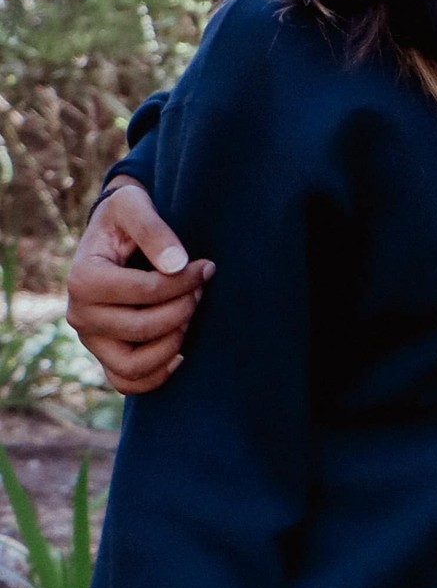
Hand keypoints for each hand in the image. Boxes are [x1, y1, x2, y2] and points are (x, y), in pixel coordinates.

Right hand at [67, 179, 211, 392]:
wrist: (115, 233)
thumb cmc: (125, 216)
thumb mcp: (134, 205)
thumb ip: (153, 229)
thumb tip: (177, 265)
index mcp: (82, 279)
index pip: (145, 291)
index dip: (184, 281)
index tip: (206, 266)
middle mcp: (79, 314)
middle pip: (143, 328)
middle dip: (183, 308)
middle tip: (201, 288)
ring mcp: (91, 340)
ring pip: (134, 365)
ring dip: (173, 343)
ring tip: (189, 314)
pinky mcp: (105, 356)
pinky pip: (128, 383)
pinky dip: (158, 375)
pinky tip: (182, 351)